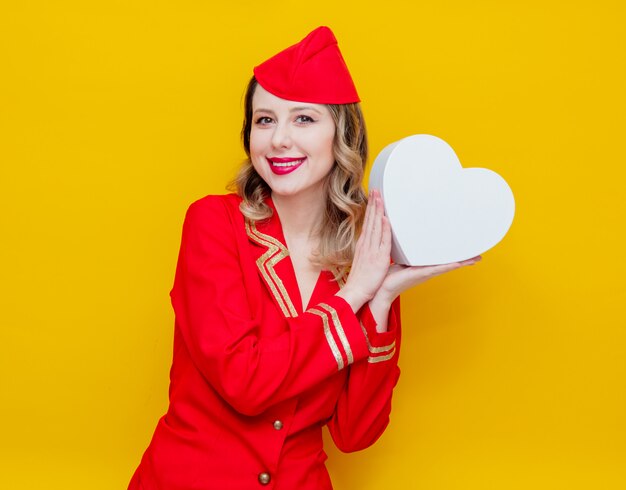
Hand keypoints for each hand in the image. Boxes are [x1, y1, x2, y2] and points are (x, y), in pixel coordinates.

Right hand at [337, 190, 391, 311]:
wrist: (356, 292)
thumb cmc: (362, 280)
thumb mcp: (366, 262)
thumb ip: (371, 253)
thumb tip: (377, 248)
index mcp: (363, 245)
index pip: (368, 223)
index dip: (371, 209)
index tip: (373, 197)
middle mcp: (366, 245)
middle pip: (370, 220)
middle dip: (374, 204)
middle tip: (376, 189)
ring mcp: (372, 250)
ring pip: (376, 226)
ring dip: (378, 211)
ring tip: (380, 197)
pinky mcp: (380, 258)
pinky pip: (383, 241)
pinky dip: (384, 229)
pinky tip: (386, 218)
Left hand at [375, 256, 481, 305]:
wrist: (381, 287)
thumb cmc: (389, 274)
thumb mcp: (399, 258)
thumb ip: (403, 249)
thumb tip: (404, 237)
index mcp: (423, 265)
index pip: (442, 258)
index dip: (455, 254)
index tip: (468, 250)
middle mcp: (427, 269)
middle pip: (449, 262)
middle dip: (464, 259)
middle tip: (479, 255)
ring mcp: (425, 273)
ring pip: (446, 265)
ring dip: (461, 262)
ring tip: (474, 258)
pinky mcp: (419, 274)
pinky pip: (436, 269)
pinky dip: (447, 266)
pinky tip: (457, 263)